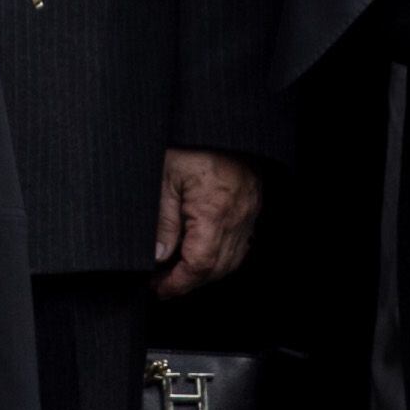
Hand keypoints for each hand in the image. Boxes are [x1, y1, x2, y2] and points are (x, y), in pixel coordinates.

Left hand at [154, 149, 262, 297]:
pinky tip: (202, 251)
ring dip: (205, 272)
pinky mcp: (251, 206)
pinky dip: (220, 255)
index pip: (199, 265)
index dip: (177, 283)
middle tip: (161, 283)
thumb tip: (158, 256)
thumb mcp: (165, 178)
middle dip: (188, 282)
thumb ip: (162, 221)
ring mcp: (248, 212)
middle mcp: (236, 217)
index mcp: (214, 211)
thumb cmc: (192, 143)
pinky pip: (240, 243)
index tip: (158, 288)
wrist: (222, 121)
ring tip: (178, 270)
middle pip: (216, 269)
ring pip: (231, 260)